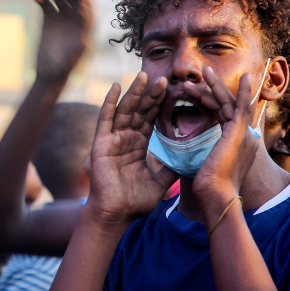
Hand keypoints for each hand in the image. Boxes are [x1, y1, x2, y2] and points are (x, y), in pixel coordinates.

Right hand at [32, 0, 94, 82]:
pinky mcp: (47, 20)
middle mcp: (73, 18)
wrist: (50, 74)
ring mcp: (60, 18)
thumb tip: (86, 16)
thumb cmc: (65, 66)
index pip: (86, 0)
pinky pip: (43, 3)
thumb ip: (81, 31)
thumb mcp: (77, 51)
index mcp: (84, 23)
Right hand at [89, 72, 176, 220]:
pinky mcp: (101, 143)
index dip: (160, 105)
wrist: (117, 214)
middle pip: (139, 111)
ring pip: (125, 110)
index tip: (172, 91)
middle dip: (151, 95)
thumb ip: (171, 168)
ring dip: (135, 93)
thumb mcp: (160, 183)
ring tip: (144, 75)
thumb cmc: (135, 202)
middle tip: (164, 79)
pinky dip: (109, 102)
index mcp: (137, 146)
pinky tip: (116, 86)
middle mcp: (125, 139)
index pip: (150, 120)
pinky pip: (105, 118)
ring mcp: (112, 139)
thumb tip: (188, 161)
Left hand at [185, 68, 258, 212]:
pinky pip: (240, 105)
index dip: (212, 102)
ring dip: (216, 85)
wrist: (214, 196)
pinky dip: (242, 91)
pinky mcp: (239, 131)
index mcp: (236, 145)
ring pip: (229, 102)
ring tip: (203, 71)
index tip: (200, 93)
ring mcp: (243, 133)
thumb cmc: (205, 189)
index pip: (223, 116)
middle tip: (203, 73)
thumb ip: (200, 156)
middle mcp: (244, 137)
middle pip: (228, 106)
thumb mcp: (202, 166)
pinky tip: (244, 76)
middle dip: (215, 89)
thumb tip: (186, 157)